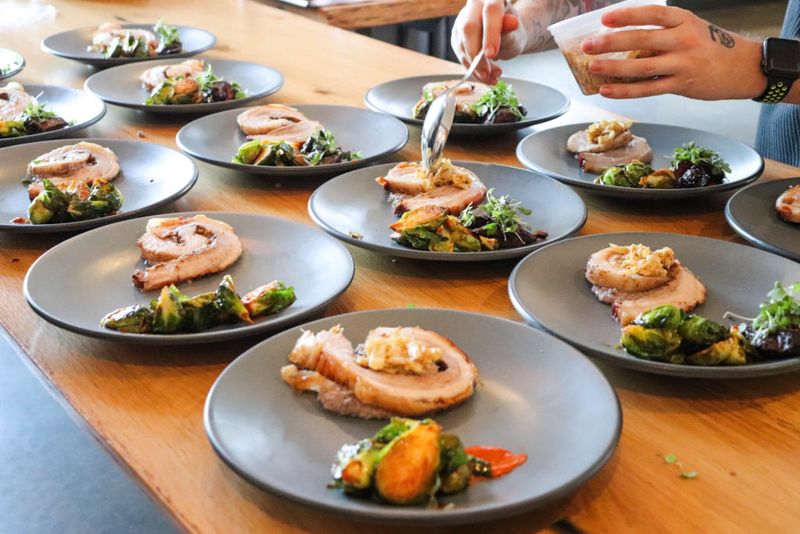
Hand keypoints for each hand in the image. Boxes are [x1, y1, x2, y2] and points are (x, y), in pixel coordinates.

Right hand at [451, 0, 527, 83]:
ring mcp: (462, 21)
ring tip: (492, 77)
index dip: (490, 33)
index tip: (492, 54)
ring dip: (475, 67)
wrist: (506, 36)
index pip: (490, 12)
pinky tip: (484, 76)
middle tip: (488, 73)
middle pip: (469, 28)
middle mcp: (473, 6)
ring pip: (462, 45)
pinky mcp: (456, 36)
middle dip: (477, 56)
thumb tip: (511, 22)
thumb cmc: (512, 32)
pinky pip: (460, 55)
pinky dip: (472, 69)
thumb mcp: (516, 32)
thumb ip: (510, 30)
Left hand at [581, 5, 765, 99]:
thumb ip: (663, 29)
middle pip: (641, 39)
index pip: (652, 14)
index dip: (627, 15)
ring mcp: (682, 64)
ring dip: (613, 67)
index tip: (605, 19)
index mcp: (684, 20)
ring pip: (641, 67)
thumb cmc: (711, 45)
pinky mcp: (681, 85)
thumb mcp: (691, 27)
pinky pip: (647, 89)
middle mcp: (683, 39)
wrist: (743, 67)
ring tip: (592, 67)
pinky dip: (625, 90)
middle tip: (588, 45)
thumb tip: (624, 34)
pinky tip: (607, 89)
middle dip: (611, 42)